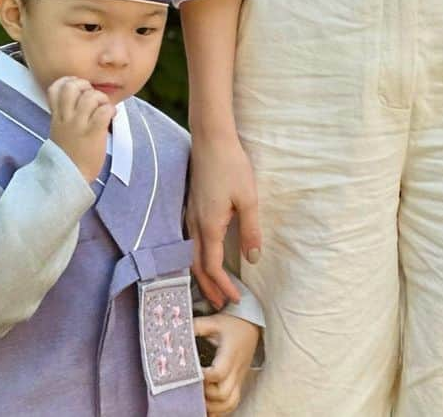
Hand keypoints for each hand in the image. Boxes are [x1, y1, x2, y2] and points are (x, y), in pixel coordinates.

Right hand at [46, 76, 113, 184]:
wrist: (68, 179)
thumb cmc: (68, 155)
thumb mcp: (59, 131)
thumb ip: (65, 115)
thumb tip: (82, 98)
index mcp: (57, 117)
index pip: (54, 88)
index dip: (67, 81)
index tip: (77, 86)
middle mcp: (66, 118)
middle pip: (72, 87)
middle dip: (85, 85)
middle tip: (92, 96)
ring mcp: (79, 125)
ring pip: (90, 97)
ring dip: (101, 99)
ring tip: (104, 108)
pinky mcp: (93, 133)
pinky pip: (104, 111)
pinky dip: (110, 110)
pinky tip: (112, 116)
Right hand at [187, 131, 260, 308]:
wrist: (211, 139)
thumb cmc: (231, 166)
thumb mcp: (248, 198)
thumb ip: (250, 231)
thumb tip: (253, 259)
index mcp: (209, 226)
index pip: (212, 267)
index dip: (223, 287)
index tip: (235, 299)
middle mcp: (194, 224)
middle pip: (196, 266)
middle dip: (208, 287)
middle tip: (220, 304)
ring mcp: (190, 214)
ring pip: (190, 254)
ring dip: (201, 274)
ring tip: (213, 286)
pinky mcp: (191, 205)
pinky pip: (190, 241)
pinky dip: (196, 257)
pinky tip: (205, 255)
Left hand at [193, 313, 259, 416]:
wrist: (251, 325)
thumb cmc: (231, 324)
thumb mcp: (213, 321)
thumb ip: (196, 326)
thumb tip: (176, 330)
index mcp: (229, 354)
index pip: (218, 373)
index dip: (203, 377)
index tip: (192, 373)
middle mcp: (236, 370)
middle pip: (223, 393)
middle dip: (206, 394)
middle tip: (194, 386)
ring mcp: (239, 379)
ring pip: (229, 403)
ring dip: (213, 406)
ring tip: (200, 399)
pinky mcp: (239, 383)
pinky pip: (233, 403)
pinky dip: (221, 410)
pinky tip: (209, 408)